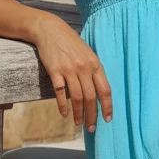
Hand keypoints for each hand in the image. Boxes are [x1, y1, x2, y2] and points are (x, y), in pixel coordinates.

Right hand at [32, 13, 112, 130]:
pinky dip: (62, 105)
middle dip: (92, 115)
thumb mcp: (88, 53)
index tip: (107, 119)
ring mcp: (69, 69)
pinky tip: (64, 114)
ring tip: (78, 124)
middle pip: (91, 97)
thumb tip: (99, 92)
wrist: (50, 30)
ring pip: (76, 97)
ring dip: (78, 113)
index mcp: (95, 64)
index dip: (107, 106)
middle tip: (92, 128)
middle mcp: (84, 68)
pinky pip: (59, 92)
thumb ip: (93, 71)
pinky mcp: (55, 71)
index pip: (105, 90)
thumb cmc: (71, 43)